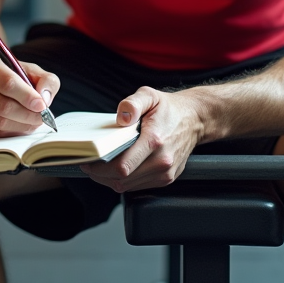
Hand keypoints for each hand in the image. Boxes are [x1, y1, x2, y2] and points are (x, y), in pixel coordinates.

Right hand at [0, 54, 59, 136]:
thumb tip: (44, 98)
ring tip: (34, 122)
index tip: (42, 106)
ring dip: (21, 126)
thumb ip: (46, 81)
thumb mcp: (33, 71)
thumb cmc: (13, 75)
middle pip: (3, 106)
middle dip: (27, 115)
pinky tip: (20, 125)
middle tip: (42, 118)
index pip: (7, 83)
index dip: (27, 97)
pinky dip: (11, 132)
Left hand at [82, 87, 203, 192]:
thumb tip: (121, 117)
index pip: (122, 166)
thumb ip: (132, 104)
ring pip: (128, 186)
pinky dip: (124, 180)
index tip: (88, 160)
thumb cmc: (169, 109)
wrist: (195, 119)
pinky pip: (138, 186)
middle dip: (100, 174)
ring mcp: (165, 173)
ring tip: (102, 165)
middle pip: (121, 180)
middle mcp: (162, 161)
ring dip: (110, 179)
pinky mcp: (166, 179)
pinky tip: (119, 167)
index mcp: (155, 141)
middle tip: (90, 163)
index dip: (100, 168)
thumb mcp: (149, 95)